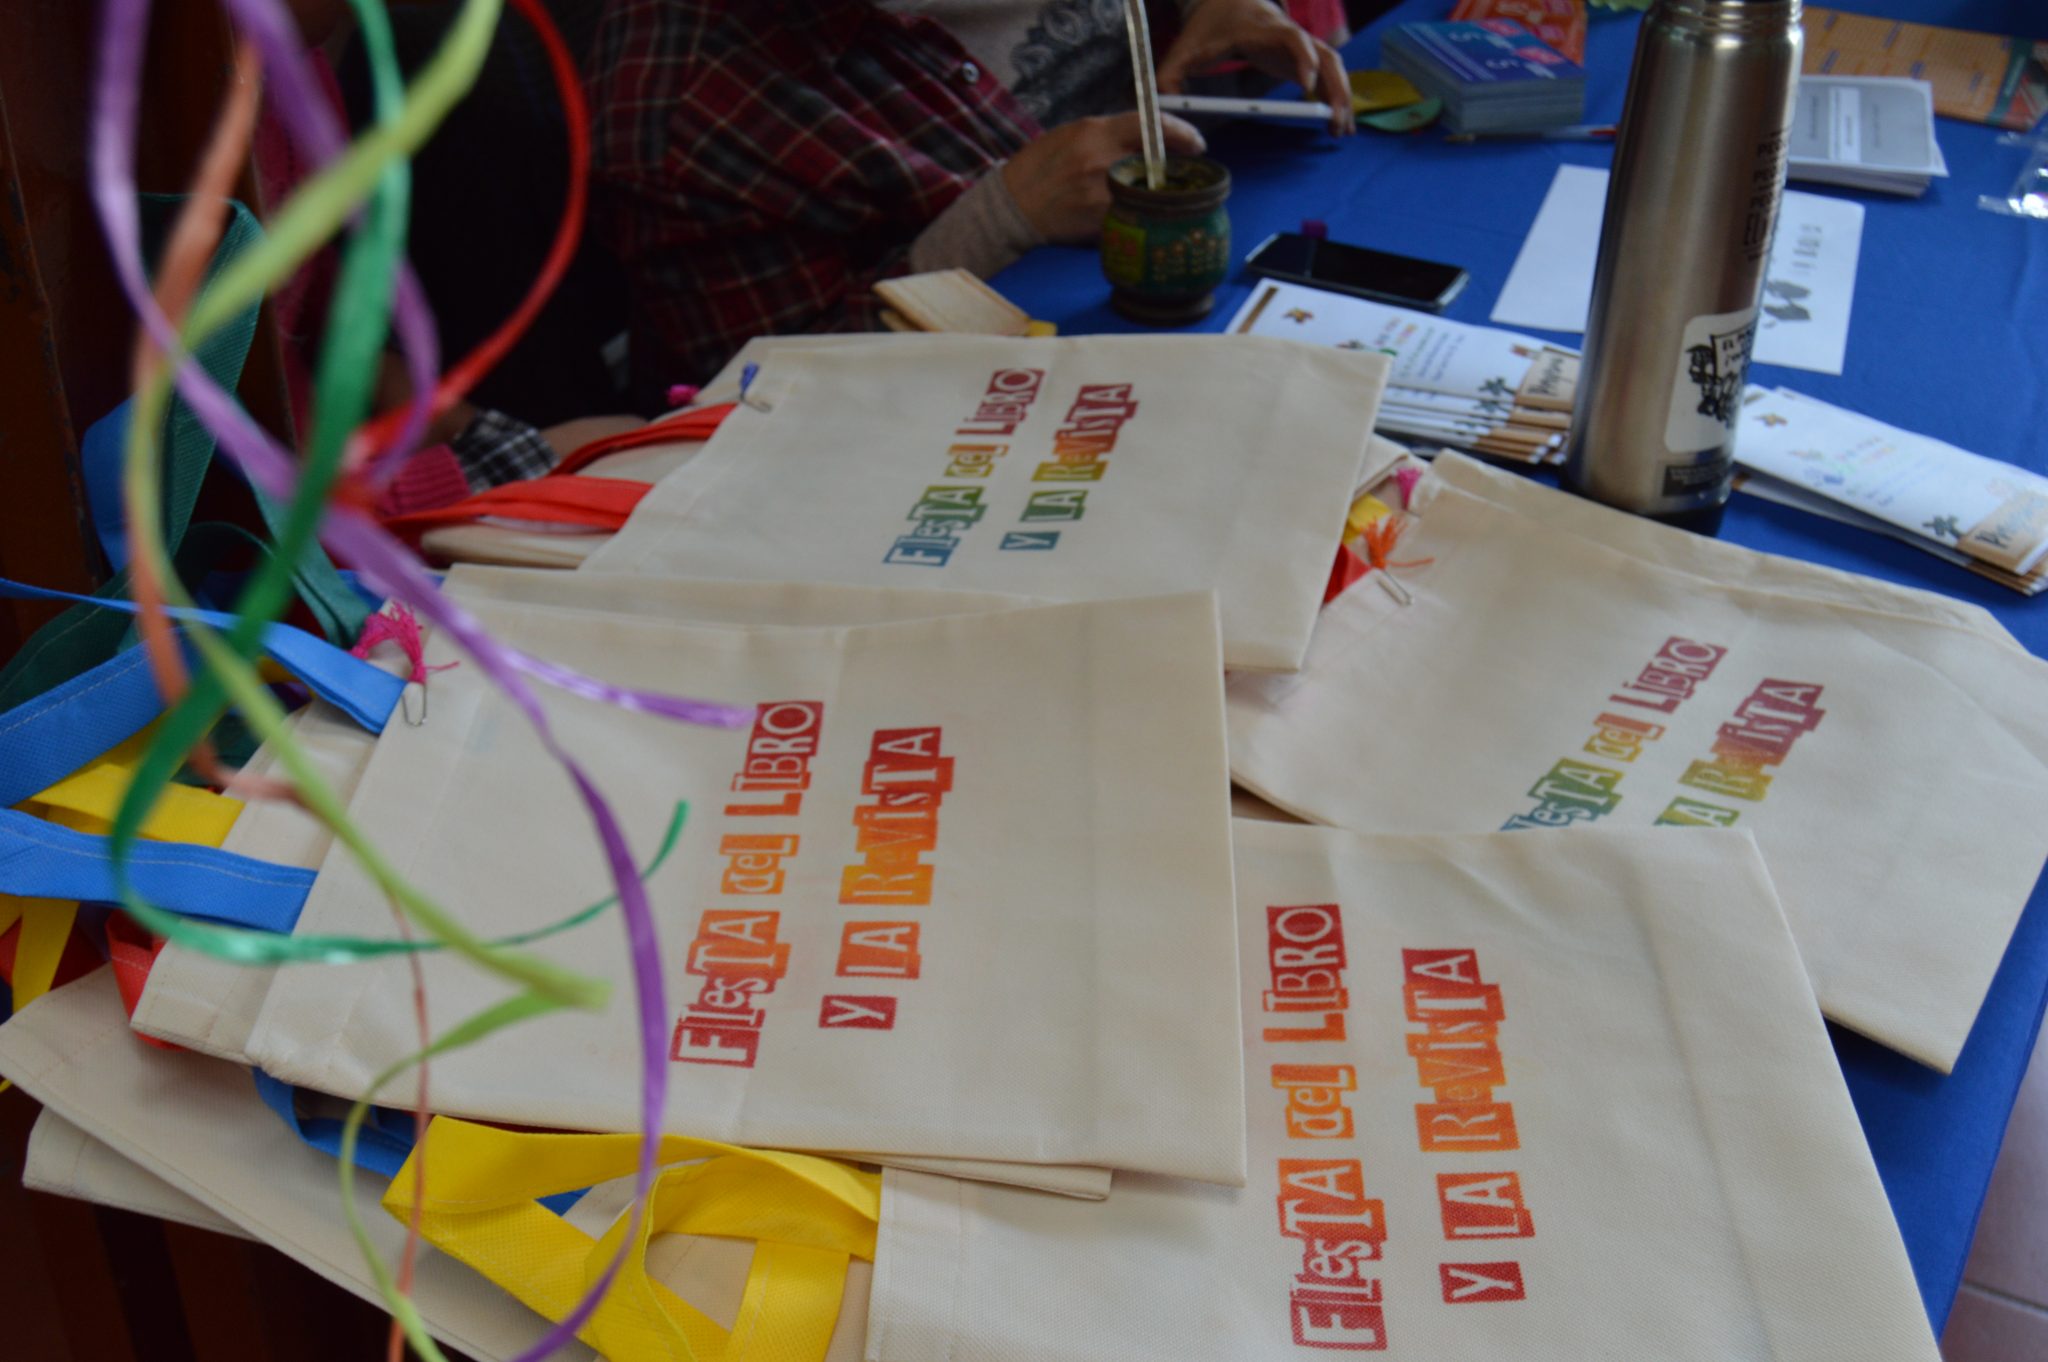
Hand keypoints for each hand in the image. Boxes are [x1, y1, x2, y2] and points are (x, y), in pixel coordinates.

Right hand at [1002, 111, 1206, 242]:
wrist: (1012, 206)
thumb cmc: (1040, 167)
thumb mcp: (1073, 134)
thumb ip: (1111, 134)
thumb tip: (1150, 138)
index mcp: (1095, 132)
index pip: (1150, 125)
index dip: (1180, 132)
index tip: (1196, 143)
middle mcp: (1101, 160)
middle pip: (1157, 161)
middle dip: (1174, 169)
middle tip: (1181, 174)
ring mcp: (1102, 193)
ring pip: (1149, 192)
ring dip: (1159, 195)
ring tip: (1155, 197)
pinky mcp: (1099, 221)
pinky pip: (1132, 216)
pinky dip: (1138, 216)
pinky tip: (1134, 217)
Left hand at [1158, 0, 1355, 135]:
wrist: (1227, 2)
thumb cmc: (1207, 28)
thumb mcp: (1185, 49)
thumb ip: (1170, 76)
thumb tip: (1161, 105)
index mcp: (1260, 29)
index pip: (1291, 38)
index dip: (1303, 58)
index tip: (1307, 86)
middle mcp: (1287, 34)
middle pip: (1324, 54)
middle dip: (1334, 86)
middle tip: (1336, 120)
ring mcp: (1298, 44)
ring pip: (1332, 65)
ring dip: (1341, 95)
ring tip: (1342, 130)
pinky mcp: (1301, 57)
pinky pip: (1327, 74)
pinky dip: (1335, 96)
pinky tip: (1338, 123)